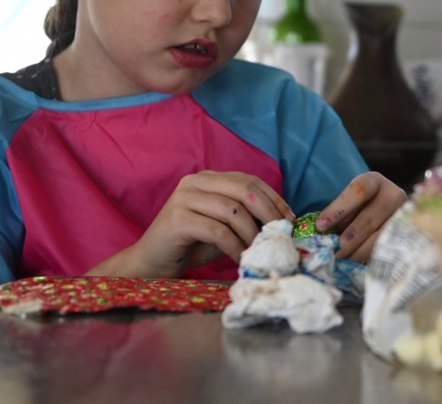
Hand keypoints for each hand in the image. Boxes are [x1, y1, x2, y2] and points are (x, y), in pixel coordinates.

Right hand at [89, 171, 294, 278]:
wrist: (151, 263)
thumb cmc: (192, 245)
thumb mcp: (224, 226)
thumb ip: (247, 217)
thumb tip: (283, 220)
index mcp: (208, 178)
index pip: (249, 181)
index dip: (274, 199)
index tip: (289, 219)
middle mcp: (195, 182)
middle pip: (244, 191)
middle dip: (268, 213)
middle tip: (280, 234)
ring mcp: (184, 198)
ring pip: (233, 211)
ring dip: (252, 234)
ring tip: (259, 251)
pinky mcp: (177, 219)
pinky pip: (218, 231)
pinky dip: (235, 246)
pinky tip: (240, 258)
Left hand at [315, 172, 407, 262]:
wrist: (385, 212)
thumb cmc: (360, 207)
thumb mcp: (350, 203)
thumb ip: (336, 214)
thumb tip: (319, 233)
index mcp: (374, 181)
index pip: (359, 191)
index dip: (339, 209)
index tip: (320, 226)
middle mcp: (393, 195)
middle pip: (368, 220)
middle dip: (347, 240)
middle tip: (331, 253)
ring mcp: (403, 217)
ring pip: (378, 238)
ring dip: (357, 253)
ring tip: (341, 262)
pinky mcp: (407, 235)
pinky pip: (387, 249)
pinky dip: (369, 258)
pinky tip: (357, 264)